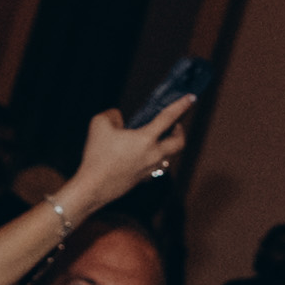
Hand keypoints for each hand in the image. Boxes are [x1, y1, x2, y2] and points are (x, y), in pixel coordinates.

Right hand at [74, 90, 194, 203]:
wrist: (93, 187)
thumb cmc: (96, 155)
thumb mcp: (99, 124)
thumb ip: (113, 115)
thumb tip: (120, 119)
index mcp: (146, 139)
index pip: (169, 117)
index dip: (181, 105)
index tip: (191, 97)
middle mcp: (153, 155)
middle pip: (180, 143)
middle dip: (180, 131)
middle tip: (175, 124)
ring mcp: (150, 169)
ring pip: (169, 156)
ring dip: (168, 145)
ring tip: (156, 138)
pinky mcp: (143, 179)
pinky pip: (156, 166)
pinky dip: (155, 157)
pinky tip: (143, 154)